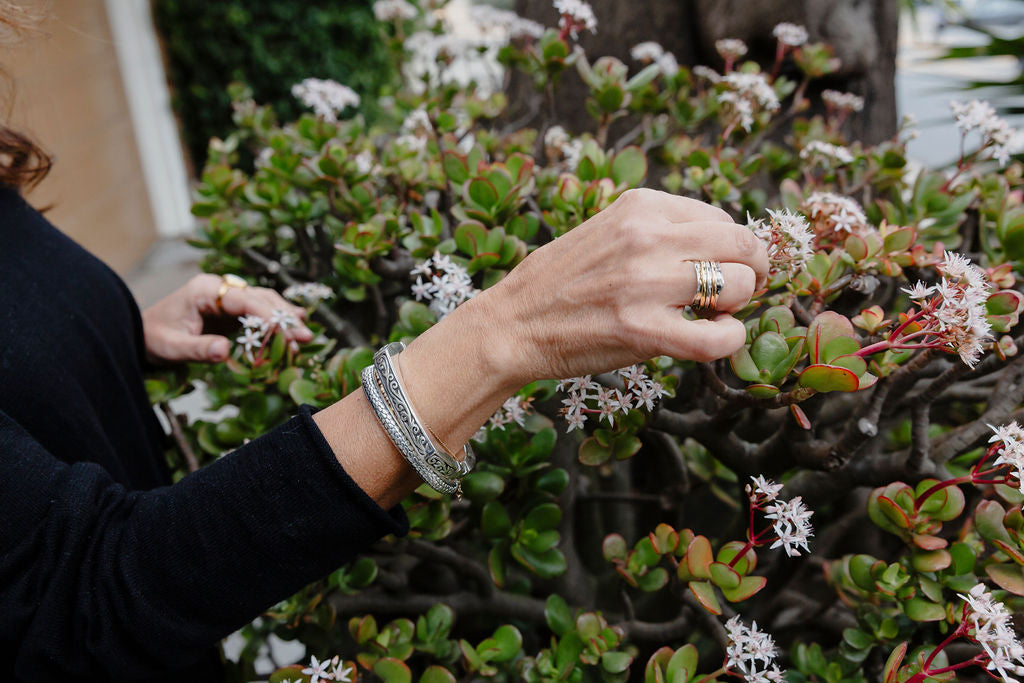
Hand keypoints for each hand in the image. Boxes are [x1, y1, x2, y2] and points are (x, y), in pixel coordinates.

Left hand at [141, 274, 312, 364]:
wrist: (140, 334)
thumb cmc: (153, 338)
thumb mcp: (172, 347)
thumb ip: (198, 349)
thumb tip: (225, 351)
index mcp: (204, 290)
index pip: (245, 299)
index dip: (268, 316)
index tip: (287, 332)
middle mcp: (219, 288)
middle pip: (260, 297)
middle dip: (284, 318)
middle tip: (304, 338)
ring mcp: (226, 297)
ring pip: (264, 301)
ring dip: (285, 318)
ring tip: (304, 336)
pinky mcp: (230, 310)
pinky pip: (259, 311)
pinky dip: (277, 319)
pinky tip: (296, 324)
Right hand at [477, 188, 768, 382]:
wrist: (510, 325)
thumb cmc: (556, 283)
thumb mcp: (605, 231)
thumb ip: (656, 230)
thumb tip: (719, 245)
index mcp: (639, 206)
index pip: (721, 218)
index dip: (733, 247)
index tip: (725, 267)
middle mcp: (647, 237)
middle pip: (741, 244)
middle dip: (753, 270)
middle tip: (742, 290)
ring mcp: (646, 283)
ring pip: (739, 285)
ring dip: (739, 304)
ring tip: (715, 316)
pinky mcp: (643, 331)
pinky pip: (720, 337)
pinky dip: (730, 341)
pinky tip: (714, 339)